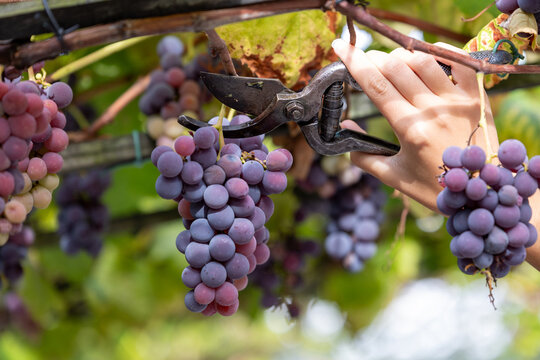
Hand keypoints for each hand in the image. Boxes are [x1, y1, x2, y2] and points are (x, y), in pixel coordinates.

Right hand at [332, 39, 498, 211]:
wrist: (480, 194)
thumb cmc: (433, 187)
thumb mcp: (393, 176)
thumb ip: (363, 156)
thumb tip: (346, 127)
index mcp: (410, 129)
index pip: (376, 85)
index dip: (354, 62)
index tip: (341, 48)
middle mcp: (433, 111)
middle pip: (395, 67)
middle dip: (373, 57)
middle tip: (365, 59)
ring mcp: (457, 102)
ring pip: (423, 60)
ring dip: (402, 55)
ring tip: (393, 61)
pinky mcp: (477, 98)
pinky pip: (461, 62)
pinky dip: (441, 52)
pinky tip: (426, 54)